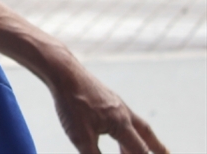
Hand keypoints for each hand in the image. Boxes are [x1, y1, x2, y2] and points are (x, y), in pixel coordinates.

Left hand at [51, 55, 167, 153]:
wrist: (62, 72)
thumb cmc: (71, 104)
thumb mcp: (80, 137)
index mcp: (121, 124)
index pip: (140, 150)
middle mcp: (123, 112)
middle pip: (146, 134)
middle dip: (156, 147)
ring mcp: (114, 102)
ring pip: (134, 124)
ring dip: (140, 138)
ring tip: (142, 149)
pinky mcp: (104, 96)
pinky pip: (121, 115)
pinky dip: (125, 127)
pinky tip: (114, 129)